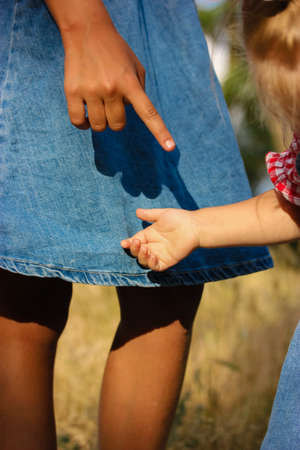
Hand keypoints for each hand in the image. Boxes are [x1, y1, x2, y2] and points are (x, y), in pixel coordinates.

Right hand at [62, 22, 174, 150]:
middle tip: (112, 105)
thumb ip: (140, 90)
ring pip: (99, 126)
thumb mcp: (135, 66)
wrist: (87, 31)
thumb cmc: (115, 51)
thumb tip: (133, 113)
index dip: (160, 132)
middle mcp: (112, 88)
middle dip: (116, 120)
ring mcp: (91, 90)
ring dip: (101, 122)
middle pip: (118, 125)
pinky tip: (85, 118)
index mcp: (130, 83)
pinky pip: (78, 122)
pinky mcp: (72, 91)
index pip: (149, 113)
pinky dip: (82, 124)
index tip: (170, 148)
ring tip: (99, 106)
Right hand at [121, 208, 199, 270]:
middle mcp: (152, 246)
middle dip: (134, 249)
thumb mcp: (162, 214)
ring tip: (144, 248)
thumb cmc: (179, 218)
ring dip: (141, 256)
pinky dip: (151, 263)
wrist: (194, 226)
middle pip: (137, 252)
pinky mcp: (167, 261)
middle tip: (136, 243)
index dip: (129, 244)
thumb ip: (149, 214)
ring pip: (144, 261)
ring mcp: (159, 254)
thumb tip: (137, 212)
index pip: (135, 242)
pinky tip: (151, 256)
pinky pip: (155, 266)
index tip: (124, 243)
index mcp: (149, 235)